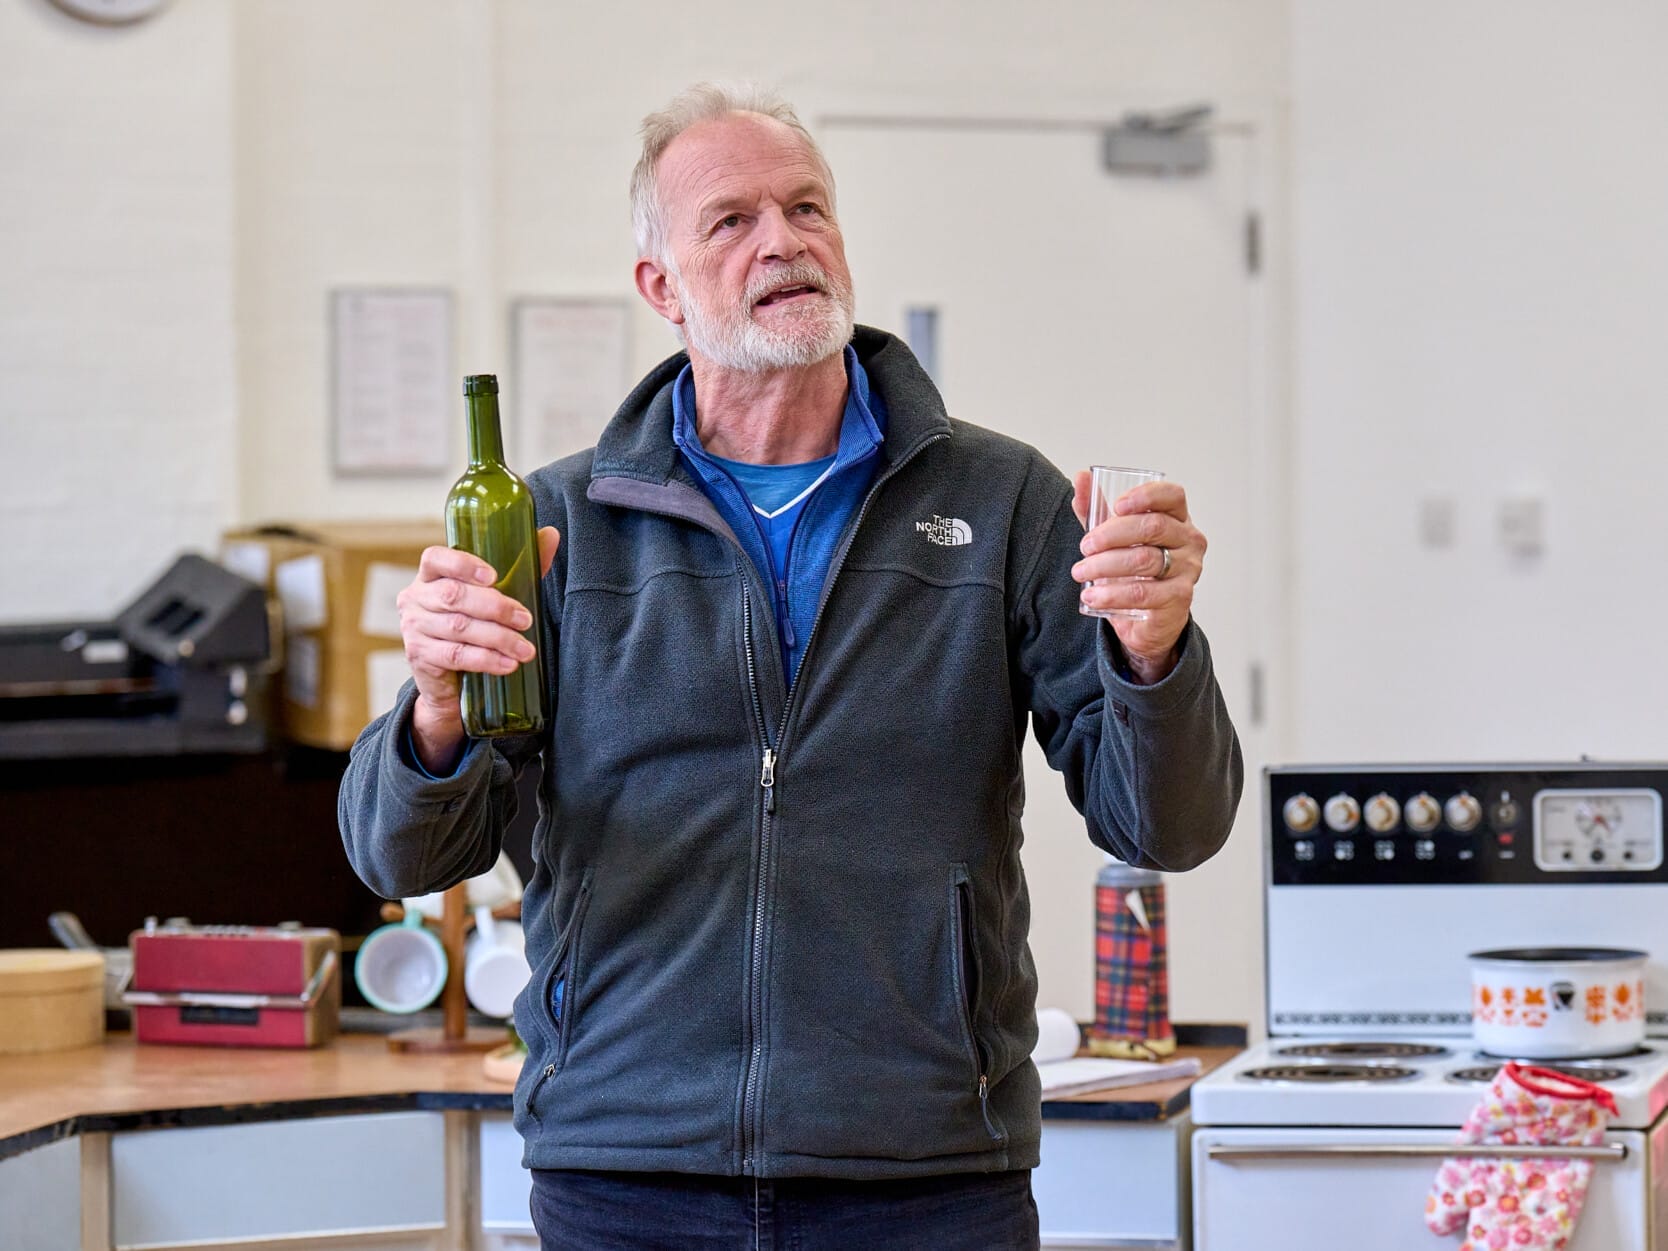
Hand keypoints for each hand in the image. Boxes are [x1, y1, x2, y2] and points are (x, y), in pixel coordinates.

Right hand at [398, 526, 559, 769]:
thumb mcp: (493, 594)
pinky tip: (508, 664)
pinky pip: (456, 655)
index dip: (463, 564)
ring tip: (525, 649)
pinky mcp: (419, 656)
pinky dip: (486, 660)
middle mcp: (415, 597)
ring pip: (458, 628)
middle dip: (495, 607)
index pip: (435, 558)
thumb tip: (551, 534)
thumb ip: (520, 566)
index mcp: (430, 575)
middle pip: (453, 595)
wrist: (448, 677)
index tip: (493, 576)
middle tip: (525, 620)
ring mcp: (413, 627)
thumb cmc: (473, 623)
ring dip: (498, 638)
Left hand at [1070, 472, 1204, 682]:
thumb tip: (1080, 477)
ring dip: (1105, 565)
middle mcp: (1190, 541)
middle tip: (1085, 546)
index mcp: (1177, 518)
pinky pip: (1143, 593)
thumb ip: (1096, 510)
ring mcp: (1188, 569)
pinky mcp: (1180, 597)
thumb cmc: (1133, 569)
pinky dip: (1112, 594)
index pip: (1172, 496)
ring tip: (1080, 571)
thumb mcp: (1112, 537)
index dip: (1146, 496)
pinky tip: (1091, 595)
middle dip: (1112, 534)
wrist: (1146, 618)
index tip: (1117, 505)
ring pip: (1145, 560)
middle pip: (1153, 526)